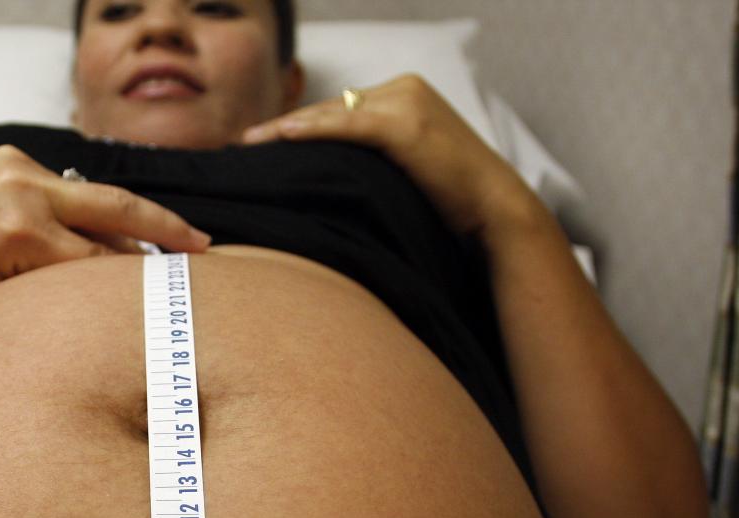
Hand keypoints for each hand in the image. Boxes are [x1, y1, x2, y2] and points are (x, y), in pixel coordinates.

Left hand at [0, 144, 212, 309]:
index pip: (98, 262)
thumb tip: (102, 289)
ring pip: (93, 196)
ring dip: (127, 219)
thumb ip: (47, 289)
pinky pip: (63, 186)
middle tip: (202, 245)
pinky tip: (101, 228)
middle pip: (116, 211)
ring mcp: (17, 170)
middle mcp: (24, 195)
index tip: (170, 291)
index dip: (135, 280)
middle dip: (164, 229)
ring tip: (166, 239)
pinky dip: (83, 209)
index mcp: (17, 237)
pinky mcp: (9, 159)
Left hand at [242, 75, 541, 239]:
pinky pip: (348, 124)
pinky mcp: (405, 124)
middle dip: (289, 127)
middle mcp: (405, 88)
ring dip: (288, 129)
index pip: (342, 108)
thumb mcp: (407, 169)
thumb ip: (374, 160)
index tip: (265, 141)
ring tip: (250, 143)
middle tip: (246, 142)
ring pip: (334, 113)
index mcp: (406, 94)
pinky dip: (314, 130)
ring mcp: (406, 102)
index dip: (303, 126)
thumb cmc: (451, 200)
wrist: (493, 208)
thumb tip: (332, 178)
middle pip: (332, 108)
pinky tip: (281, 136)